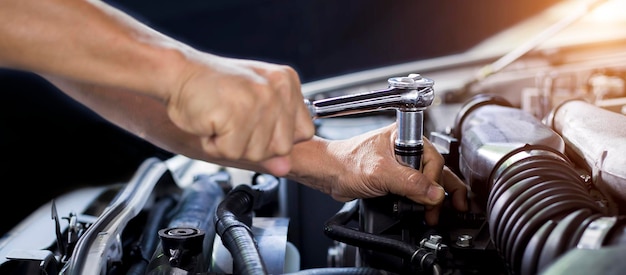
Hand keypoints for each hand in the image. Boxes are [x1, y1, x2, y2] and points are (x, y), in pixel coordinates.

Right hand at [165, 55, 314, 174]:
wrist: (176, 73)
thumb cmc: (210, 88)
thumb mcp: (249, 109)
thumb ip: (271, 137)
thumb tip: (285, 167)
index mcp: (286, 82)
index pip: (304, 132)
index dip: (278, 139)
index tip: (256, 127)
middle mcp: (277, 89)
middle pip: (282, 148)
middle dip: (254, 145)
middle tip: (233, 122)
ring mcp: (259, 101)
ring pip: (257, 153)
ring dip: (231, 145)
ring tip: (220, 119)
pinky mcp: (237, 114)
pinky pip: (231, 152)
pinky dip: (214, 145)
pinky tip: (210, 121)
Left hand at [287, 123, 467, 224]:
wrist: (328, 174)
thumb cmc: (345, 163)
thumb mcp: (381, 173)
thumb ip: (410, 183)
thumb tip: (434, 193)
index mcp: (405, 137)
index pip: (433, 159)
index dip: (435, 181)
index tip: (433, 198)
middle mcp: (406, 148)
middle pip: (435, 170)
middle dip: (439, 192)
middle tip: (438, 210)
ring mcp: (401, 163)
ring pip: (427, 181)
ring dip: (432, 198)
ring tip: (433, 214)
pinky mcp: (396, 177)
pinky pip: (415, 188)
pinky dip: (421, 200)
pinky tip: (423, 210)